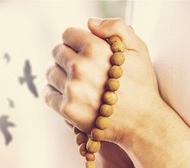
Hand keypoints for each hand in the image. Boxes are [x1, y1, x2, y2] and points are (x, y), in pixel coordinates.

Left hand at [44, 18, 161, 143]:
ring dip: (59, 74)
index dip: (74, 40)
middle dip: (65, 56)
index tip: (80, 49)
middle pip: (56, 52)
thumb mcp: (138, 48)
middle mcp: (80, 68)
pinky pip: (47, 94)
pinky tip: (66, 94)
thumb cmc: (141, 85)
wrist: (142, 122)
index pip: (67, 34)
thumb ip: (116, 27)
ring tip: (73, 81)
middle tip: (76, 66)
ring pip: (50, 72)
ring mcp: (71, 89)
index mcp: (95, 49)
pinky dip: (53, 92)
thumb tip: (89, 22)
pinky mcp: (67, 109)